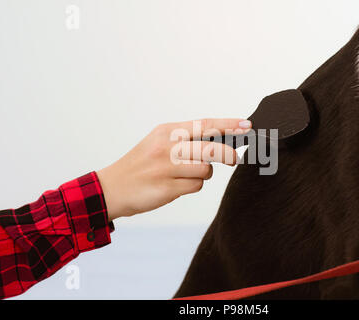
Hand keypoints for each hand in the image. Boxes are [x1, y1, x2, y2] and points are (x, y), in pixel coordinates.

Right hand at [97, 118, 251, 220]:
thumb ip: (186, 141)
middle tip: (233, 159)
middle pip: (210, 149)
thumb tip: (220, 142)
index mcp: (166, 132)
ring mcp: (166, 168)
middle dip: (227, 155)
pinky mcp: (166, 188)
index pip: (204, 124)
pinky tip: (174, 186)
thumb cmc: (141, 166)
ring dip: (201, 175)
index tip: (246, 126)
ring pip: (205, 170)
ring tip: (183, 175)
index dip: (228, 125)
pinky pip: (195, 186)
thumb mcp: (158, 143)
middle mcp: (167, 147)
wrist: (111, 188)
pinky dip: (190, 187)